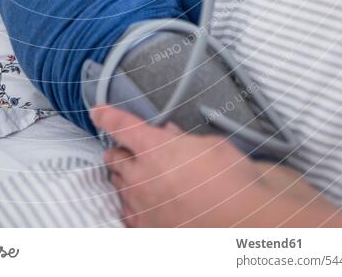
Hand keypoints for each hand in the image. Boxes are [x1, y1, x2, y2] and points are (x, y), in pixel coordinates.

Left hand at [91, 105, 340, 227]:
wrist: (243, 223)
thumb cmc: (231, 178)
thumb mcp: (209, 145)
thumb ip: (182, 140)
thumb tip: (169, 135)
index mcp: (153, 147)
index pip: (120, 125)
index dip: (107, 116)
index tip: (98, 111)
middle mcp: (141, 176)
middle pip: (113, 158)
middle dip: (118, 151)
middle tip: (128, 149)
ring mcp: (142, 206)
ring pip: (118, 186)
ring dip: (124, 178)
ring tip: (136, 176)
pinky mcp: (148, 231)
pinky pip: (128, 214)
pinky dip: (131, 206)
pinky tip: (141, 206)